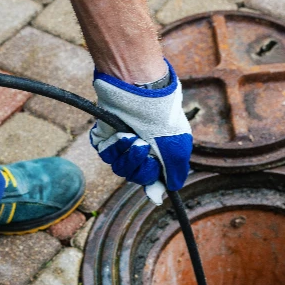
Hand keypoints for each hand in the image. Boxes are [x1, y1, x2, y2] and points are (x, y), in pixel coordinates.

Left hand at [90, 61, 192, 203]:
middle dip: (140, 166)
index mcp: (159, 153)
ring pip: (120, 168)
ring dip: (128, 155)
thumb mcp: (178, 149)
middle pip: (135, 176)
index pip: (152, 179)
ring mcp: (123, 144)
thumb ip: (175, 173)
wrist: (141, 94)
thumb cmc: (162, 120)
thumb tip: (169, 190)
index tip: (152, 188)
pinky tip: (122, 134)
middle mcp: (141, 150)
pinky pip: (107, 155)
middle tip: (144, 147)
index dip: (151, 184)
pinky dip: (115, 147)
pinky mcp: (106, 137)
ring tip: (133, 138)